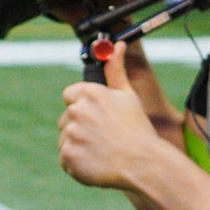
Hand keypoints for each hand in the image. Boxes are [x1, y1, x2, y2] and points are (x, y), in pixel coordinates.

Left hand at [59, 43, 161, 191]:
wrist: (143, 163)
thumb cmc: (137, 129)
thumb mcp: (127, 95)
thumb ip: (115, 70)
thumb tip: (117, 45)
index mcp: (89, 94)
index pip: (70, 95)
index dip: (82, 106)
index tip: (96, 117)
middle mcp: (77, 111)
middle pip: (66, 119)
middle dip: (80, 127)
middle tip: (103, 137)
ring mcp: (71, 134)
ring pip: (66, 139)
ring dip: (79, 146)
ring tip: (102, 151)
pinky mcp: (68, 155)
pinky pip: (65, 158)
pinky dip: (77, 163)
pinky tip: (96, 163)